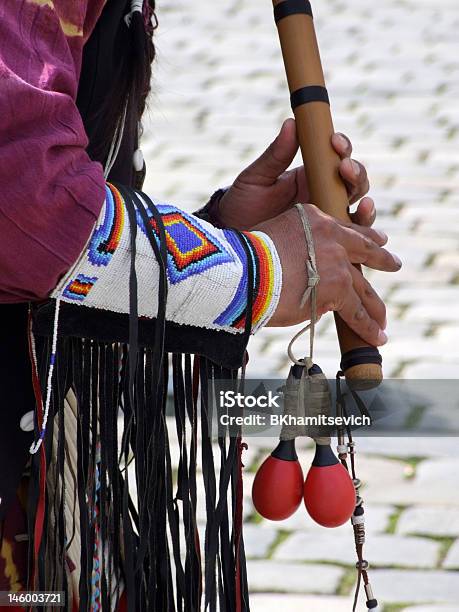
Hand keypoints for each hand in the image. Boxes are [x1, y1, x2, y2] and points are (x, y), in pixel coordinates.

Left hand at [217, 118, 374, 229]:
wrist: (234, 239)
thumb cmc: (242, 205)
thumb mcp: (256, 178)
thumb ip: (275, 154)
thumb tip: (291, 123)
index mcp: (311, 174)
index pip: (336, 156)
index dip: (342, 146)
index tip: (334, 141)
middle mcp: (324, 195)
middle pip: (355, 181)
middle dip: (355, 173)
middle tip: (344, 168)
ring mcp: (328, 220)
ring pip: (359, 210)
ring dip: (366, 205)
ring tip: (363, 204)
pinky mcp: (328, 244)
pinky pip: (352, 239)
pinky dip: (364, 233)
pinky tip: (365, 229)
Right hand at [254, 204, 401, 343]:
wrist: (244, 269)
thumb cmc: (246, 258)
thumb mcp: (273, 236)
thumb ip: (295, 249)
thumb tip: (304, 274)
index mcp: (313, 220)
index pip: (343, 230)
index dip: (359, 238)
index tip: (373, 240)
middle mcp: (331, 236)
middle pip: (363, 251)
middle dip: (380, 259)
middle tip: (393, 263)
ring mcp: (337, 262)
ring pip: (362, 286)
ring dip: (374, 306)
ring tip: (382, 319)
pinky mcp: (337, 289)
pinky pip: (356, 311)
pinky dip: (367, 326)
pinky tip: (377, 336)